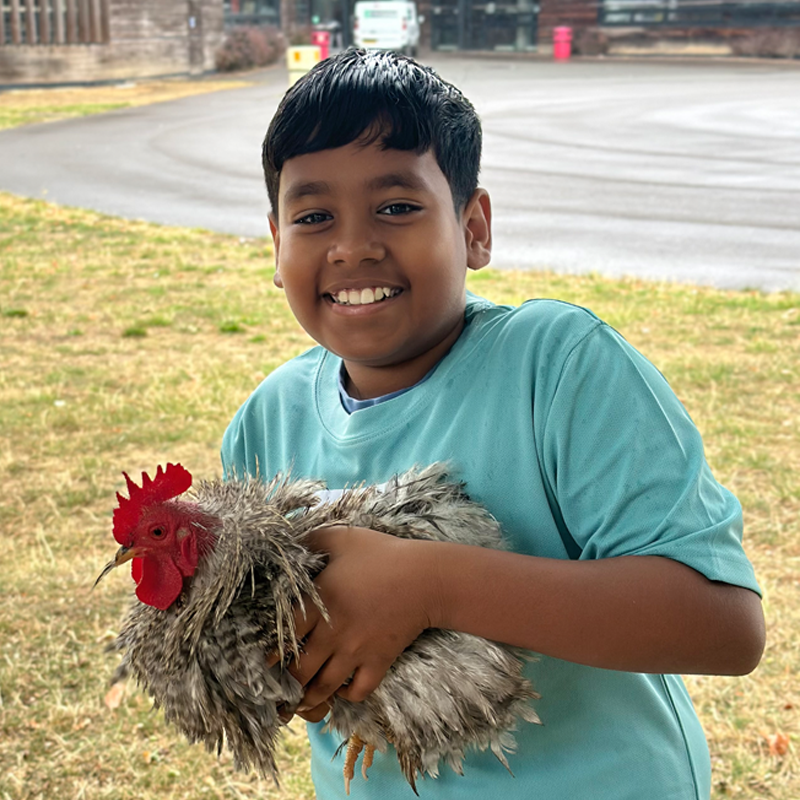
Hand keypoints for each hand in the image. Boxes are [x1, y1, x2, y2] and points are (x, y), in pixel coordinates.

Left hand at [276, 526, 436, 716]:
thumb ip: (313, 540)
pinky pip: (358, 692)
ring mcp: (356, 651)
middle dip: (285, 684)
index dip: (271, 652)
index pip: (284, 637)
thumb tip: (291, 541)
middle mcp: (333, 633)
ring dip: (308, 699)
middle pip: (299, 671)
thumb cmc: (383, 554)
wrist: (426, 578)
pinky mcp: (379, 662)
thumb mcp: (343, 538)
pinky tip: (340, 689)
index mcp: (320, 604)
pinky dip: (346, 696)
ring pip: (323, 688)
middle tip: (276, 690)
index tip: (264, 659)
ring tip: (299, 703)